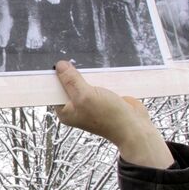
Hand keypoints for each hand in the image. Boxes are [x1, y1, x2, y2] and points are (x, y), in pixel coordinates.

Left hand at [55, 61, 173, 167]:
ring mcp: (90, 102)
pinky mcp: (103, 97)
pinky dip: (99, 77)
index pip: (53, 91)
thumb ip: (71, 80)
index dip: (55, 77)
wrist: (134, 127)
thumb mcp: (85, 96)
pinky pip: (97, 83)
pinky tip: (101, 70)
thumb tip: (59, 65)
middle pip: (68, 84)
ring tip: (90, 67)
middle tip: (76, 63)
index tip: (58, 62)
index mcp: (66, 111)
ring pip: (84, 81)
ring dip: (88, 74)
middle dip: (73, 74)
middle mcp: (76, 107)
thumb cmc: (108, 116)